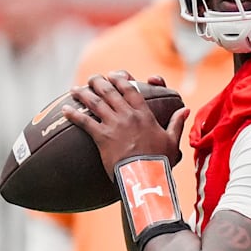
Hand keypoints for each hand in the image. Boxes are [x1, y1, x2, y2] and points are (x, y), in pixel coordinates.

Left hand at [63, 71, 189, 178]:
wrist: (145, 175)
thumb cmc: (160, 160)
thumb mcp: (172, 141)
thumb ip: (176, 123)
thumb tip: (185, 109)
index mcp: (144, 114)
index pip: (131, 90)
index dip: (121, 80)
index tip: (115, 75)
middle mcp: (127, 115)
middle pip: (110, 92)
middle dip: (99, 82)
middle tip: (93, 78)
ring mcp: (114, 125)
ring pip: (95, 103)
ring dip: (84, 93)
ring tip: (75, 89)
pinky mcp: (102, 137)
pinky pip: (85, 122)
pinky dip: (74, 114)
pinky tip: (65, 109)